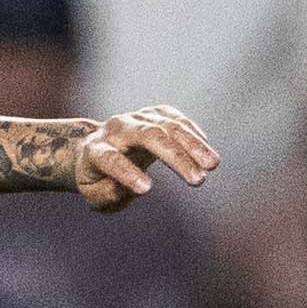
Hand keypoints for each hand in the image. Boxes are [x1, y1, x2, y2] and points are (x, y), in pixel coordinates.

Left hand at [72, 106, 218, 211]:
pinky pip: (177, 120)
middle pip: (148, 136)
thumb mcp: (94, 194)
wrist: (94, 147)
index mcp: (95, 150)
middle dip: (175, 157)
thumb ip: (107, 194)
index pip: (110, 159)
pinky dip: (192, 134)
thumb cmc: (95, 178)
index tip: (146, 189)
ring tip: (212, 165)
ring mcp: (137, 117)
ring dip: (193, 145)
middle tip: (198, 180)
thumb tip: (126, 189)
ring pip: (169, 126)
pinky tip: (205, 149)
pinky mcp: (155, 113)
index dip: (127, 173)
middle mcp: (116, 128)